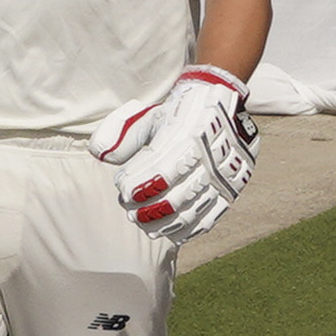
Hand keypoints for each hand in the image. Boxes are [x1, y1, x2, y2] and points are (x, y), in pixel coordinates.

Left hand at [89, 65, 252, 243]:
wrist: (223, 103)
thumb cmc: (176, 113)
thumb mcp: (149, 116)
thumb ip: (122, 135)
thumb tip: (101, 155)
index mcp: (190, 135)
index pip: (161, 171)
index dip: (138, 187)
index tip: (122, 189)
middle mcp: (212, 157)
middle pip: (176, 197)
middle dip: (147, 210)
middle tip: (130, 212)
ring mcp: (225, 174)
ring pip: (193, 210)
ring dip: (163, 223)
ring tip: (143, 223)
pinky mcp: (233, 187)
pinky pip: (212, 215)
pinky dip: (189, 229)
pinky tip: (170, 232)